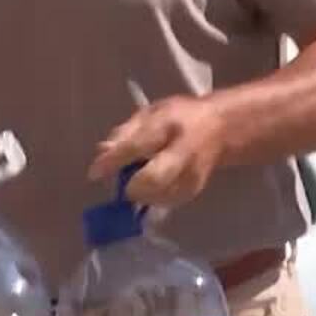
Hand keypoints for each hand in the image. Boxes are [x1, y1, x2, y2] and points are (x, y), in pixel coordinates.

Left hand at [89, 94, 227, 207]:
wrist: (221, 129)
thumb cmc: (180, 117)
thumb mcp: (151, 112)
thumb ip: (125, 132)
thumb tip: (102, 152)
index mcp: (169, 126)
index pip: (137, 147)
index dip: (113, 162)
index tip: (94, 173)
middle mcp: (183, 153)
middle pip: (153, 180)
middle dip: (130, 186)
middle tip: (123, 183)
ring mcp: (191, 176)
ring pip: (156, 197)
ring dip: (139, 193)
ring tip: (139, 179)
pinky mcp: (193, 192)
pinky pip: (163, 203)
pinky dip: (151, 198)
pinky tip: (152, 186)